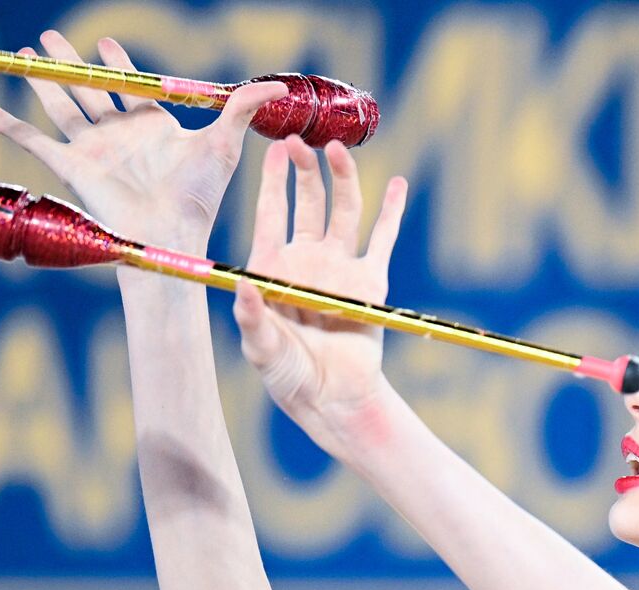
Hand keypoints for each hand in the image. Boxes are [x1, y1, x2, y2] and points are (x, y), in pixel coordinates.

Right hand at [0, 31, 286, 248]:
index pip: (132, 89)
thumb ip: (243, 108)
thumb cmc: (199, 197)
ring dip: (42, 79)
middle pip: (89, 90)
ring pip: (61, 105)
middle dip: (72, 63)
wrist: (168, 233)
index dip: (120, 66)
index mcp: (152, 129)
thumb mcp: (224, 143)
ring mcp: (92, 151)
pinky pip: (33, 141)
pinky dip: (8, 124)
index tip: (109, 44)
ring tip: (26, 53)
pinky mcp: (71, 167)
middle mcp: (119, 137)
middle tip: (53, 36)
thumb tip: (278, 86)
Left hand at [233, 135, 407, 452]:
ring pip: (343, 211)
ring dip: (342, 179)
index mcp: (273, 267)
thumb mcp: (260, 347)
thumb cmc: (286, 374)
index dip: (271, 181)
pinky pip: (382, 240)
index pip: (271, 213)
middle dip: (304, 170)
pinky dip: (391, 212)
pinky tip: (397, 184)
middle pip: (307, 202)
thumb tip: (242, 285)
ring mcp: (340, 267)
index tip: (272, 148)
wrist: (331, 397)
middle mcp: (306, 259)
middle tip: (300, 142)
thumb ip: (251, 317)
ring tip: (337, 148)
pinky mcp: (370, 282)